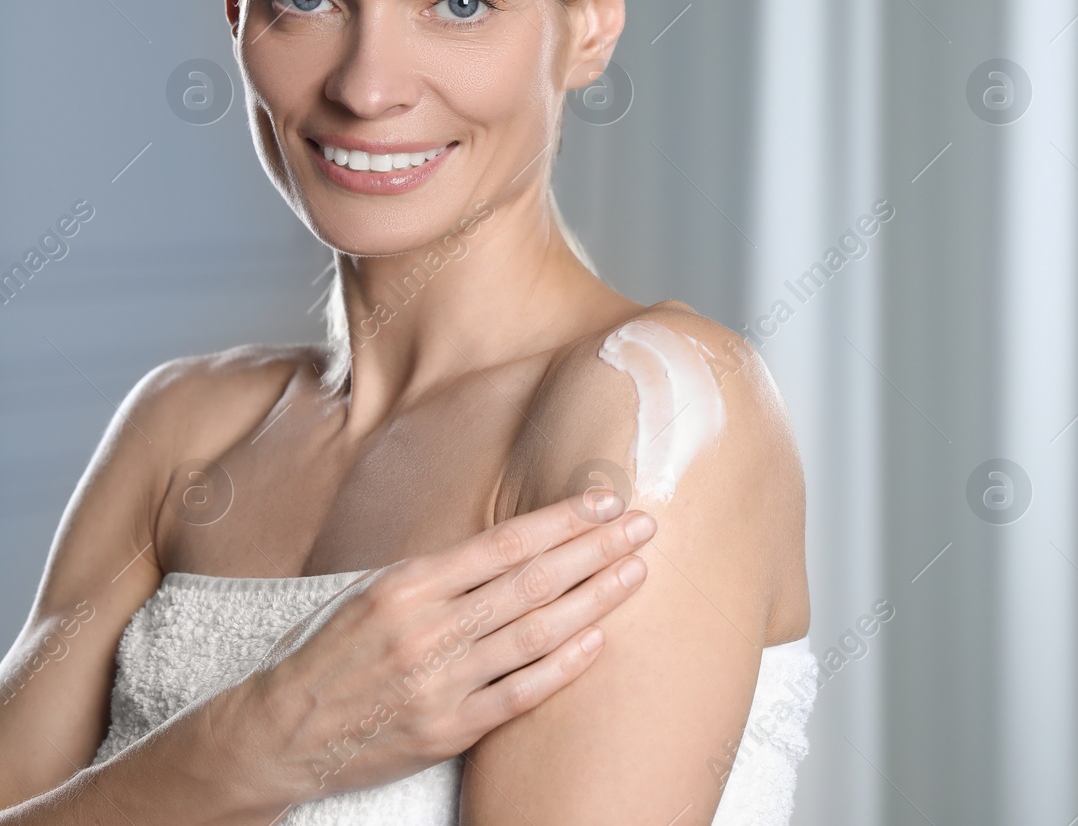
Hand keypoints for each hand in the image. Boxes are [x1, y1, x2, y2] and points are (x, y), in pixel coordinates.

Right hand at [208, 490, 654, 808]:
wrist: (277, 732)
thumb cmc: (327, 654)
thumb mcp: (370, 593)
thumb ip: (439, 575)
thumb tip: (513, 545)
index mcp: (406, 586)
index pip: (503, 543)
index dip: (562, 520)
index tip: (606, 501)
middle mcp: (427, 629)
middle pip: (531, 581)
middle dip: (595, 550)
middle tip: (643, 527)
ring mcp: (440, 682)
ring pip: (535, 633)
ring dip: (594, 599)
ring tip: (635, 574)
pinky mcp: (447, 730)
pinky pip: (519, 693)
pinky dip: (562, 666)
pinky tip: (598, 641)